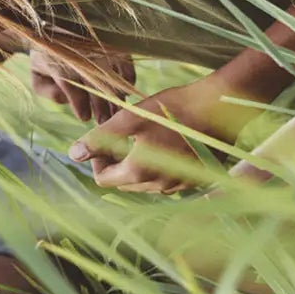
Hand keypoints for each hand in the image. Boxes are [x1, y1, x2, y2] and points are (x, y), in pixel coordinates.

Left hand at [28, 43, 134, 122]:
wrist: (58, 24)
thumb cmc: (47, 56)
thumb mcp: (38, 74)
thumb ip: (47, 91)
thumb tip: (66, 99)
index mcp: (58, 64)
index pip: (70, 87)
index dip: (79, 104)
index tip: (85, 117)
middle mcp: (79, 55)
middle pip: (94, 84)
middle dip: (101, 106)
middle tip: (105, 122)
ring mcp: (97, 49)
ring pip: (111, 76)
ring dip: (116, 96)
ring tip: (118, 112)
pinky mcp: (111, 44)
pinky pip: (124, 62)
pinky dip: (128, 77)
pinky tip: (126, 90)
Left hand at [68, 80, 229, 192]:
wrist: (220, 107)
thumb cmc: (173, 109)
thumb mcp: (131, 119)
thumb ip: (100, 138)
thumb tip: (73, 154)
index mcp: (139, 172)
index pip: (104, 180)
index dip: (97, 160)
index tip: (103, 139)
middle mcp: (159, 186)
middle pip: (124, 184)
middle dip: (117, 163)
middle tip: (121, 136)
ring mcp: (180, 185)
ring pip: (147, 183)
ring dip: (138, 165)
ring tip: (144, 138)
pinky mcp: (196, 179)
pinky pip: (169, 180)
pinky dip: (160, 167)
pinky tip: (166, 143)